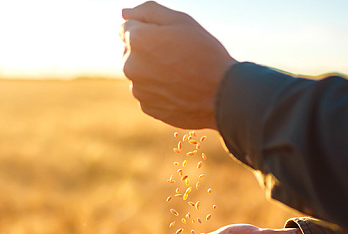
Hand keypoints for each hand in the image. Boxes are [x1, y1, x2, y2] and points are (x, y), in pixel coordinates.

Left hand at [120, 1, 236, 128]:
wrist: (222, 96)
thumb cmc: (205, 53)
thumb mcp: (181, 21)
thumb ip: (148, 11)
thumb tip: (125, 13)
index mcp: (137, 40)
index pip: (126, 28)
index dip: (148, 30)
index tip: (168, 38)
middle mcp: (130, 66)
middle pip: (130, 52)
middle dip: (147, 51)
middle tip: (177, 56)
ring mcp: (138, 90)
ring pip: (140, 74)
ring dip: (152, 72)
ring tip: (180, 74)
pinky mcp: (148, 108)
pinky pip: (148, 93)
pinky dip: (159, 90)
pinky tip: (179, 89)